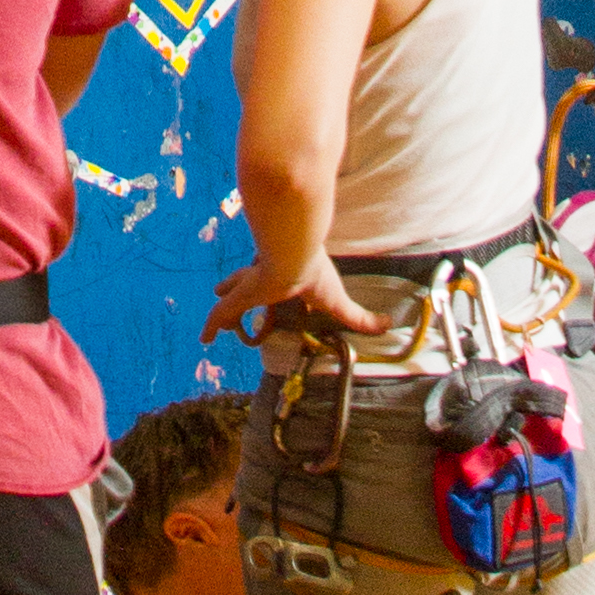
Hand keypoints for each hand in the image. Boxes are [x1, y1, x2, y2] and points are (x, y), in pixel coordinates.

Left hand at [205, 251, 382, 345]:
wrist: (292, 256)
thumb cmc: (314, 276)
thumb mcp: (339, 304)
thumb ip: (362, 318)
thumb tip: (390, 325)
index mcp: (286, 275)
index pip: (277, 280)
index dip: (272, 285)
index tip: (270, 288)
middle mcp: (266, 272)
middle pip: (250, 281)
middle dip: (240, 284)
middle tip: (223, 289)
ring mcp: (251, 281)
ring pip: (236, 291)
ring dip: (227, 300)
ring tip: (216, 297)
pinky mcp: (241, 293)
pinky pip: (222, 315)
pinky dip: (213, 326)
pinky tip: (204, 339)